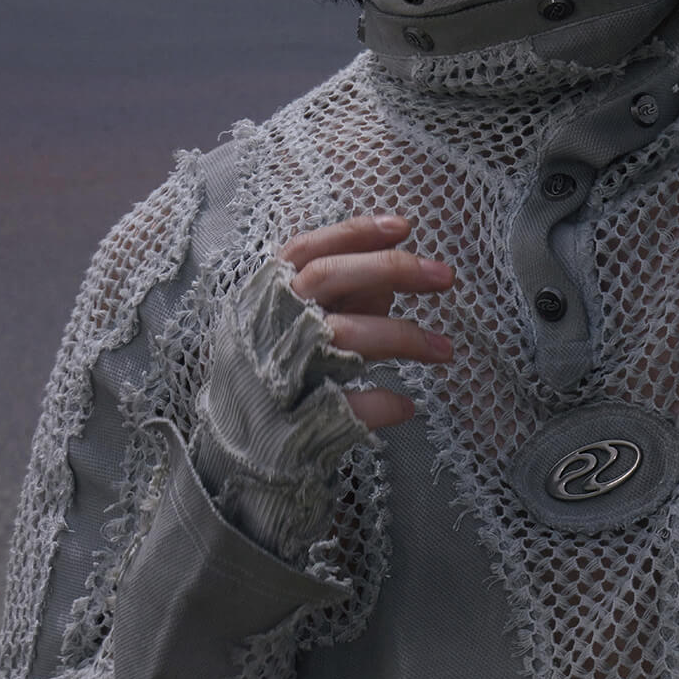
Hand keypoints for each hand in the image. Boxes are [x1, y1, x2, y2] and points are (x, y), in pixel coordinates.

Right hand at [278, 216, 454, 430]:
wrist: (232, 451)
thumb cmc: (273, 372)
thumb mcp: (295, 323)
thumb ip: (339, 297)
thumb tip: (389, 282)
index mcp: (268, 297)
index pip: (308, 249)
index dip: (354, 232)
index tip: (404, 227)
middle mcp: (272, 324)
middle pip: (328, 277)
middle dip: (390, 268)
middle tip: (445, 276)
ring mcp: (281, 368)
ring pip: (344, 335)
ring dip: (403, 337)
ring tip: (446, 349)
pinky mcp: (295, 418)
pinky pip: (348, 404)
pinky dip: (382, 403)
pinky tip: (407, 405)